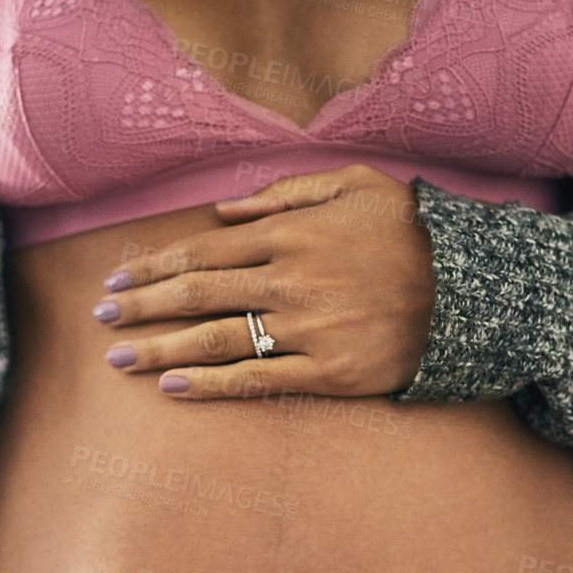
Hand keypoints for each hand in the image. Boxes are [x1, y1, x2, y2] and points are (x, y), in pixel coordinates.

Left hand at [94, 165, 437, 398]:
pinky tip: (172, 388)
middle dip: (140, 306)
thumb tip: (223, 208)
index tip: (119, 277)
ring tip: (118, 357)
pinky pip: (257, 380)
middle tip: (100, 316)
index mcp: (289, 233)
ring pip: (214, 339)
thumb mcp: (355, 184)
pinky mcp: (327, 372)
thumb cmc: (411, 231)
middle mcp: (288, 280)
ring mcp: (306, 328)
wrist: (472, 289)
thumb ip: (286, 191)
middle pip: (195, 294)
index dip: (154, 265)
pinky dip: (210, 385)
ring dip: (159, 348)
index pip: (202, 249)